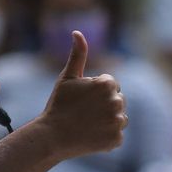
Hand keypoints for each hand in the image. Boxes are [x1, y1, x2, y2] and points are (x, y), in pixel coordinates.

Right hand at [38, 32, 127, 159]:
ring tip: (87, 124)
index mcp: (107, 84)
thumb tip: (77, 32)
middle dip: (104, 105)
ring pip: (119, 117)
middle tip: (84, 113)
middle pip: (117, 100)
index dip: (95, 91)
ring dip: (107, 120)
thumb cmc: (58, 105)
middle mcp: (116, 101)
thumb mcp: (67, 78)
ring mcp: (118, 121)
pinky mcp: (117, 139)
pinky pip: (116, 134)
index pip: (111, 84)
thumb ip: (78, 54)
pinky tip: (91, 135)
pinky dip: (106, 136)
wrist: (52, 137)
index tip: (82, 99)